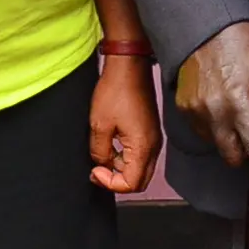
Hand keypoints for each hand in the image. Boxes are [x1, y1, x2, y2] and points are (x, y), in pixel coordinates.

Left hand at [89, 55, 163, 192]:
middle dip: (117, 180)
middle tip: (98, 171)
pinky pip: (141, 155)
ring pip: (141, 169)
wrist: (129, 65)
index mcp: (143, 147)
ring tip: (102, 156)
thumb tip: (102, 165)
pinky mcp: (149, 130)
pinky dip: (127, 158)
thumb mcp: (99, 125)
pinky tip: (112, 145)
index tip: (94, 171)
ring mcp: (153, 138)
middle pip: (140, 181)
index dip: (110, 183)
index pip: (131, 184)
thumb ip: (100, 152)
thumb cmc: (115, 90)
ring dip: (121, 169)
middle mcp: (153, 146)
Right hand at [175, 21, 248, 192]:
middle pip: (234, 158)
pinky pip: (203, 131)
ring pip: (217, 146)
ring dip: (232, 141)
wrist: (210, 26)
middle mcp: (215, 112)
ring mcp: (196, 111)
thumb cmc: (246, 47)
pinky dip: (216, 128)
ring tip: (240, 117)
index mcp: (241, 103)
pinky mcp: (183, 107)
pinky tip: (224, 108)